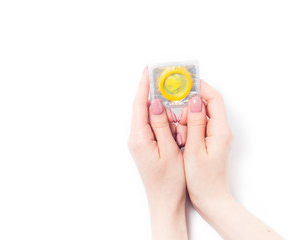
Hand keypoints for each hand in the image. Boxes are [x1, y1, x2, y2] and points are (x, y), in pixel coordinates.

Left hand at [128, 67, 186, 239]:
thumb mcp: (170, 150)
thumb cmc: (170, 181)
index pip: (139, 105)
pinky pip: (151, 126)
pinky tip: (171, 117)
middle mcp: (135, 138)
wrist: (164, 202)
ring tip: (171, 98)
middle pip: (142, 108)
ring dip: (159, 107)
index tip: (149, 69)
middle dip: (152, 93)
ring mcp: (139, 142)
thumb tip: (156, 102)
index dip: (143, 86)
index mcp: (139, 138)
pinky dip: (160, 119)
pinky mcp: (145, 146)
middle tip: (164, 79)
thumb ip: (161, 125)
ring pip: (148, 117)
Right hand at [176, 80, 232, 211]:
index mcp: (220, 130)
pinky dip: (186, 128)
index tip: (184, 81)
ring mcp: (215, 136)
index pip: (214, 98)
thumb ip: (194, 123)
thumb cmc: (203, 179)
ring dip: (185, 119)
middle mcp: (220, 130)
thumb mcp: (195, 150)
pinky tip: (179, 137)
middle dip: (188, 107)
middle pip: (205, 105)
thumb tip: (194, 100)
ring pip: (199, 116)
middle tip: (176, 117)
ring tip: (178, 133)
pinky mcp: (208, 142)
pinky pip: (197, 126)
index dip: (200, 87)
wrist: (211, 199)